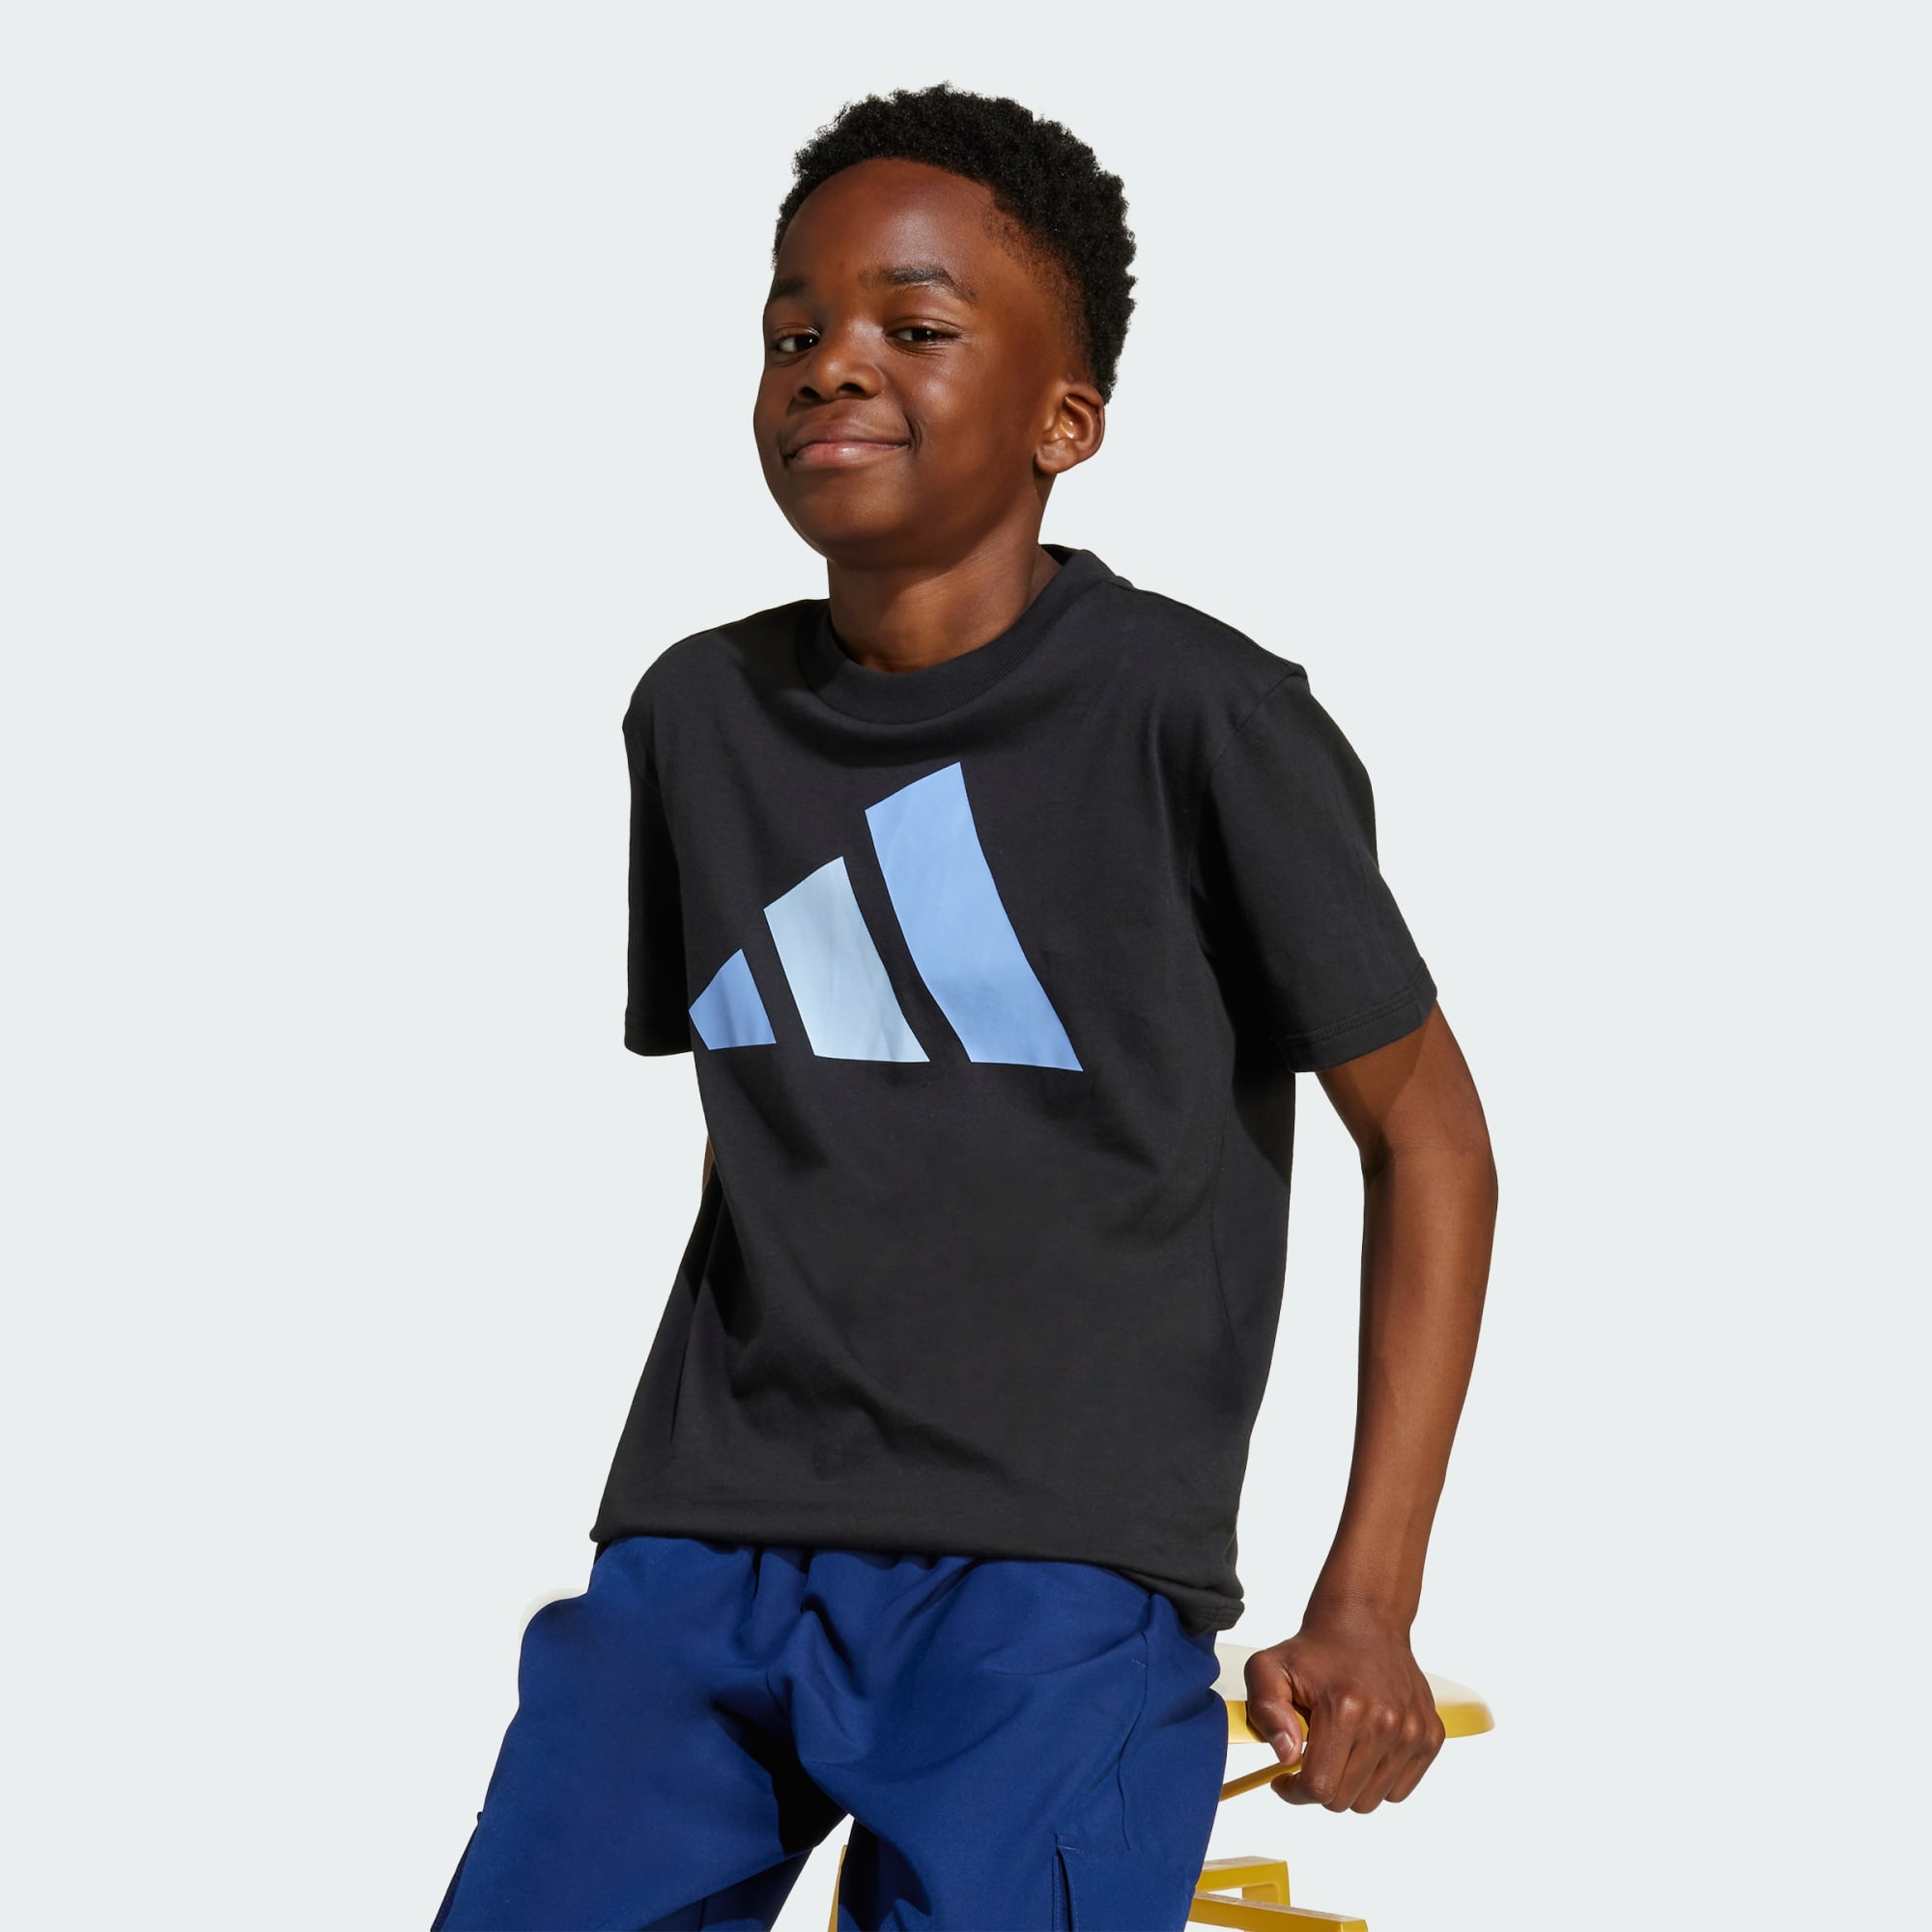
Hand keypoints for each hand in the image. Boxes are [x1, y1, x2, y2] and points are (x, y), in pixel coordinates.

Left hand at [1243, 1605, 1445, 1812]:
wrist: (1365, 1620)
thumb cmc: (1315, 1650)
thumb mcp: (1268, 1668)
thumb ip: (1265, 1712)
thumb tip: (1287, 1756)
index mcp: (1344, 1709)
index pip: (1318, 1788)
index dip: (1294, 1791)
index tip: (1285, 1777)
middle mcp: (1385, 1723)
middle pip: (1345, 1800)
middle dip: (1321, 1786)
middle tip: (1313, 1756)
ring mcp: (1412, 1731)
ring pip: (1373, 1800)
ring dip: (1350, 1785)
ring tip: (1340, 1748)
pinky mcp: (1431, 1736)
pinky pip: (1399, 1790)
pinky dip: (1379, 1781)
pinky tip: (1364, 1750)